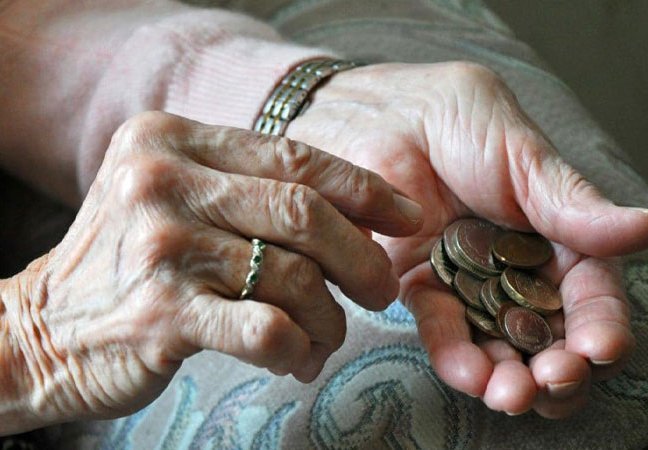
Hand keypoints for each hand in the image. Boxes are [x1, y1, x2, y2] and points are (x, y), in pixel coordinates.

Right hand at [0, 112, 421, 433]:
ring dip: (328, 315)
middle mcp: (162, 180)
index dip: (363, 187)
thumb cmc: (131, 262)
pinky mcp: (160, 313)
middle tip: (381, 290)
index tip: (406, 216)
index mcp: (173, 139)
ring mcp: (160, 247)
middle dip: (362, 257)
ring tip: (325, 335)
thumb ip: (249, 189)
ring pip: (295, 277)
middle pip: (304, 212)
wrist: (42, 329)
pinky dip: (298, 347)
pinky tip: (294, 356)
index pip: (294, 156)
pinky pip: (267, 328)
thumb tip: (357, 214)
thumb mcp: (178, 197)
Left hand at [286, 62, 647, 417]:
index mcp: (555, 235)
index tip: (601, 347)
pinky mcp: (420, 288)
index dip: (600, 323)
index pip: (589, 291)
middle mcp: (516, 268)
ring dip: (510, 377)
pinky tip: (471, 373)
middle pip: (548, 333)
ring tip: (512, 394)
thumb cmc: (455, 120)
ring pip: (498, 343)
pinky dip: (456, 356)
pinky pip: (442, 329)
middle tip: (555, 381)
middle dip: (558, 366)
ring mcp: (468, 283)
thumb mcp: (521, 154)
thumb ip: (573, 203)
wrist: (380, 116)